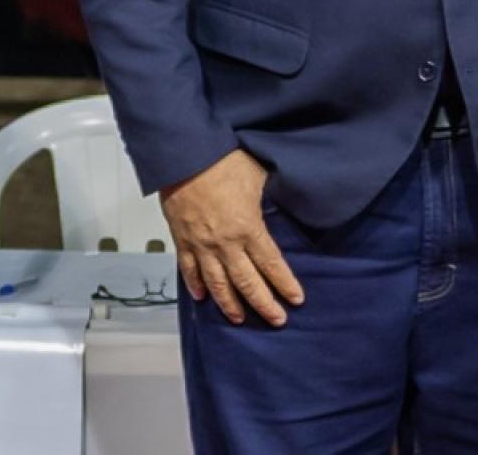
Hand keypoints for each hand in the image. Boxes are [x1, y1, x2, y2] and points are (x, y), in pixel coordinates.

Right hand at [159, 148, 302, 327]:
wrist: (185, 157)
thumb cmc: (225, 161)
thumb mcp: (260, 177)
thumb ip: (270, 198)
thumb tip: (283, 203)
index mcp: (248, 228)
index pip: (271, 264)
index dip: (285, 284)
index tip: (297, 299)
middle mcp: (225, 244)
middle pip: (247, 282)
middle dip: (264, 304)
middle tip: (277, 320)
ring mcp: (200, 245)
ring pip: (217, 283)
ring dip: (230, 304)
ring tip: (240, 319)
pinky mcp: (181, 240)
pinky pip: (189, 270)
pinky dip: (195, 286)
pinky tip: (202, 298)